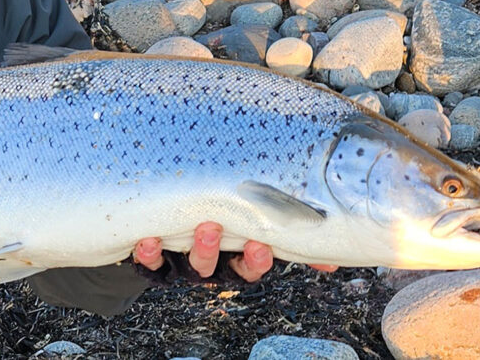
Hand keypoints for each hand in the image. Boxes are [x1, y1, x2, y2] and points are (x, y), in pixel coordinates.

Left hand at [133, 222, 338, 281]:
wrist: (165, 219)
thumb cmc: (218, 214)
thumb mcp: (253, 223)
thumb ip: (288, 235)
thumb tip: (331, 258)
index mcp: (235, 255)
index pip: (250, 265)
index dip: (255, 260)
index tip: (259, 246)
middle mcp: (212, 261)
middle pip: (218, 265)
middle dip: (217, 250)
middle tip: (214, 229)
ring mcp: (183, 260)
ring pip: (191, 263)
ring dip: (194, 248)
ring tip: (197, 228)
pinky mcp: (156, 257)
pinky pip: (151, 262)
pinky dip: (149, 254)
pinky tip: (148, 240)